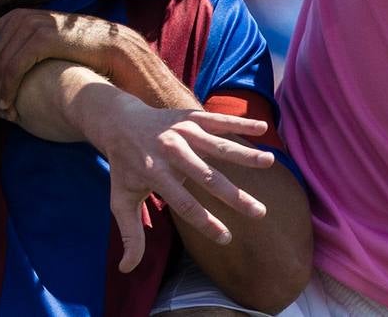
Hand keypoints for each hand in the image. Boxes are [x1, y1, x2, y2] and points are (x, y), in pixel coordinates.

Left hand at [0, 9, 136, 116]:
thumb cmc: (74, 53)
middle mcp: (18, 17)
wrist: (110, 49)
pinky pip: (11, 67)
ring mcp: (30, 25)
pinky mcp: (42, 38)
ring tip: (3, 110)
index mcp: (14, 18)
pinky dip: (7, 89)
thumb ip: (16, 50)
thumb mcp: (40, 47)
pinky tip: (10, 105)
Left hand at [76, 88, 276, 271]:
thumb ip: (129, 234)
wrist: (119, 121)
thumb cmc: (124, 167)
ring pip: (217, 146)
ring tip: (269, 162)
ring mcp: (183, 132)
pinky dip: (239, 123)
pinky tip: (262, 129)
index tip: (227, 239)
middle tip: (259, 213)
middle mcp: (171, 151)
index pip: (184, 205)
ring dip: (243, 154)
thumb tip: (125, 270)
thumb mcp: (120, 200)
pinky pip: (217, 121)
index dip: (205, 223)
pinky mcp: (191, 117)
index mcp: (155, 174)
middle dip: (234, 196)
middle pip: (207, 177)